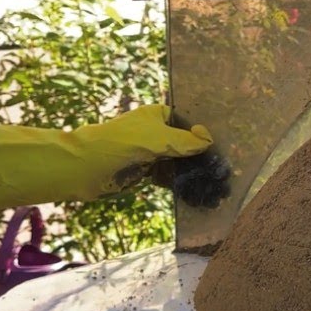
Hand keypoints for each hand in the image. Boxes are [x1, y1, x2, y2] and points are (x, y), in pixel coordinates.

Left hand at [0, 104, 214, 208]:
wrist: (86, 167)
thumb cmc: (122, 143)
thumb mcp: (161, 138)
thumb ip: (187, 140)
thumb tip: (208, 139)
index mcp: (159, 115)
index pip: (189, 121)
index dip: (204, 134)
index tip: (223, 147)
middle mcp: (156, 132)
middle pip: (187, 144)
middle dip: (204, 158)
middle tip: (224, 172)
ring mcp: (151, 153)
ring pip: (180, 162)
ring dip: (196, 174)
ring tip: (217, 189)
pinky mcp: (146, 172)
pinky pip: (170, 177)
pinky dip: (182, 185)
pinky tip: (198, 195)